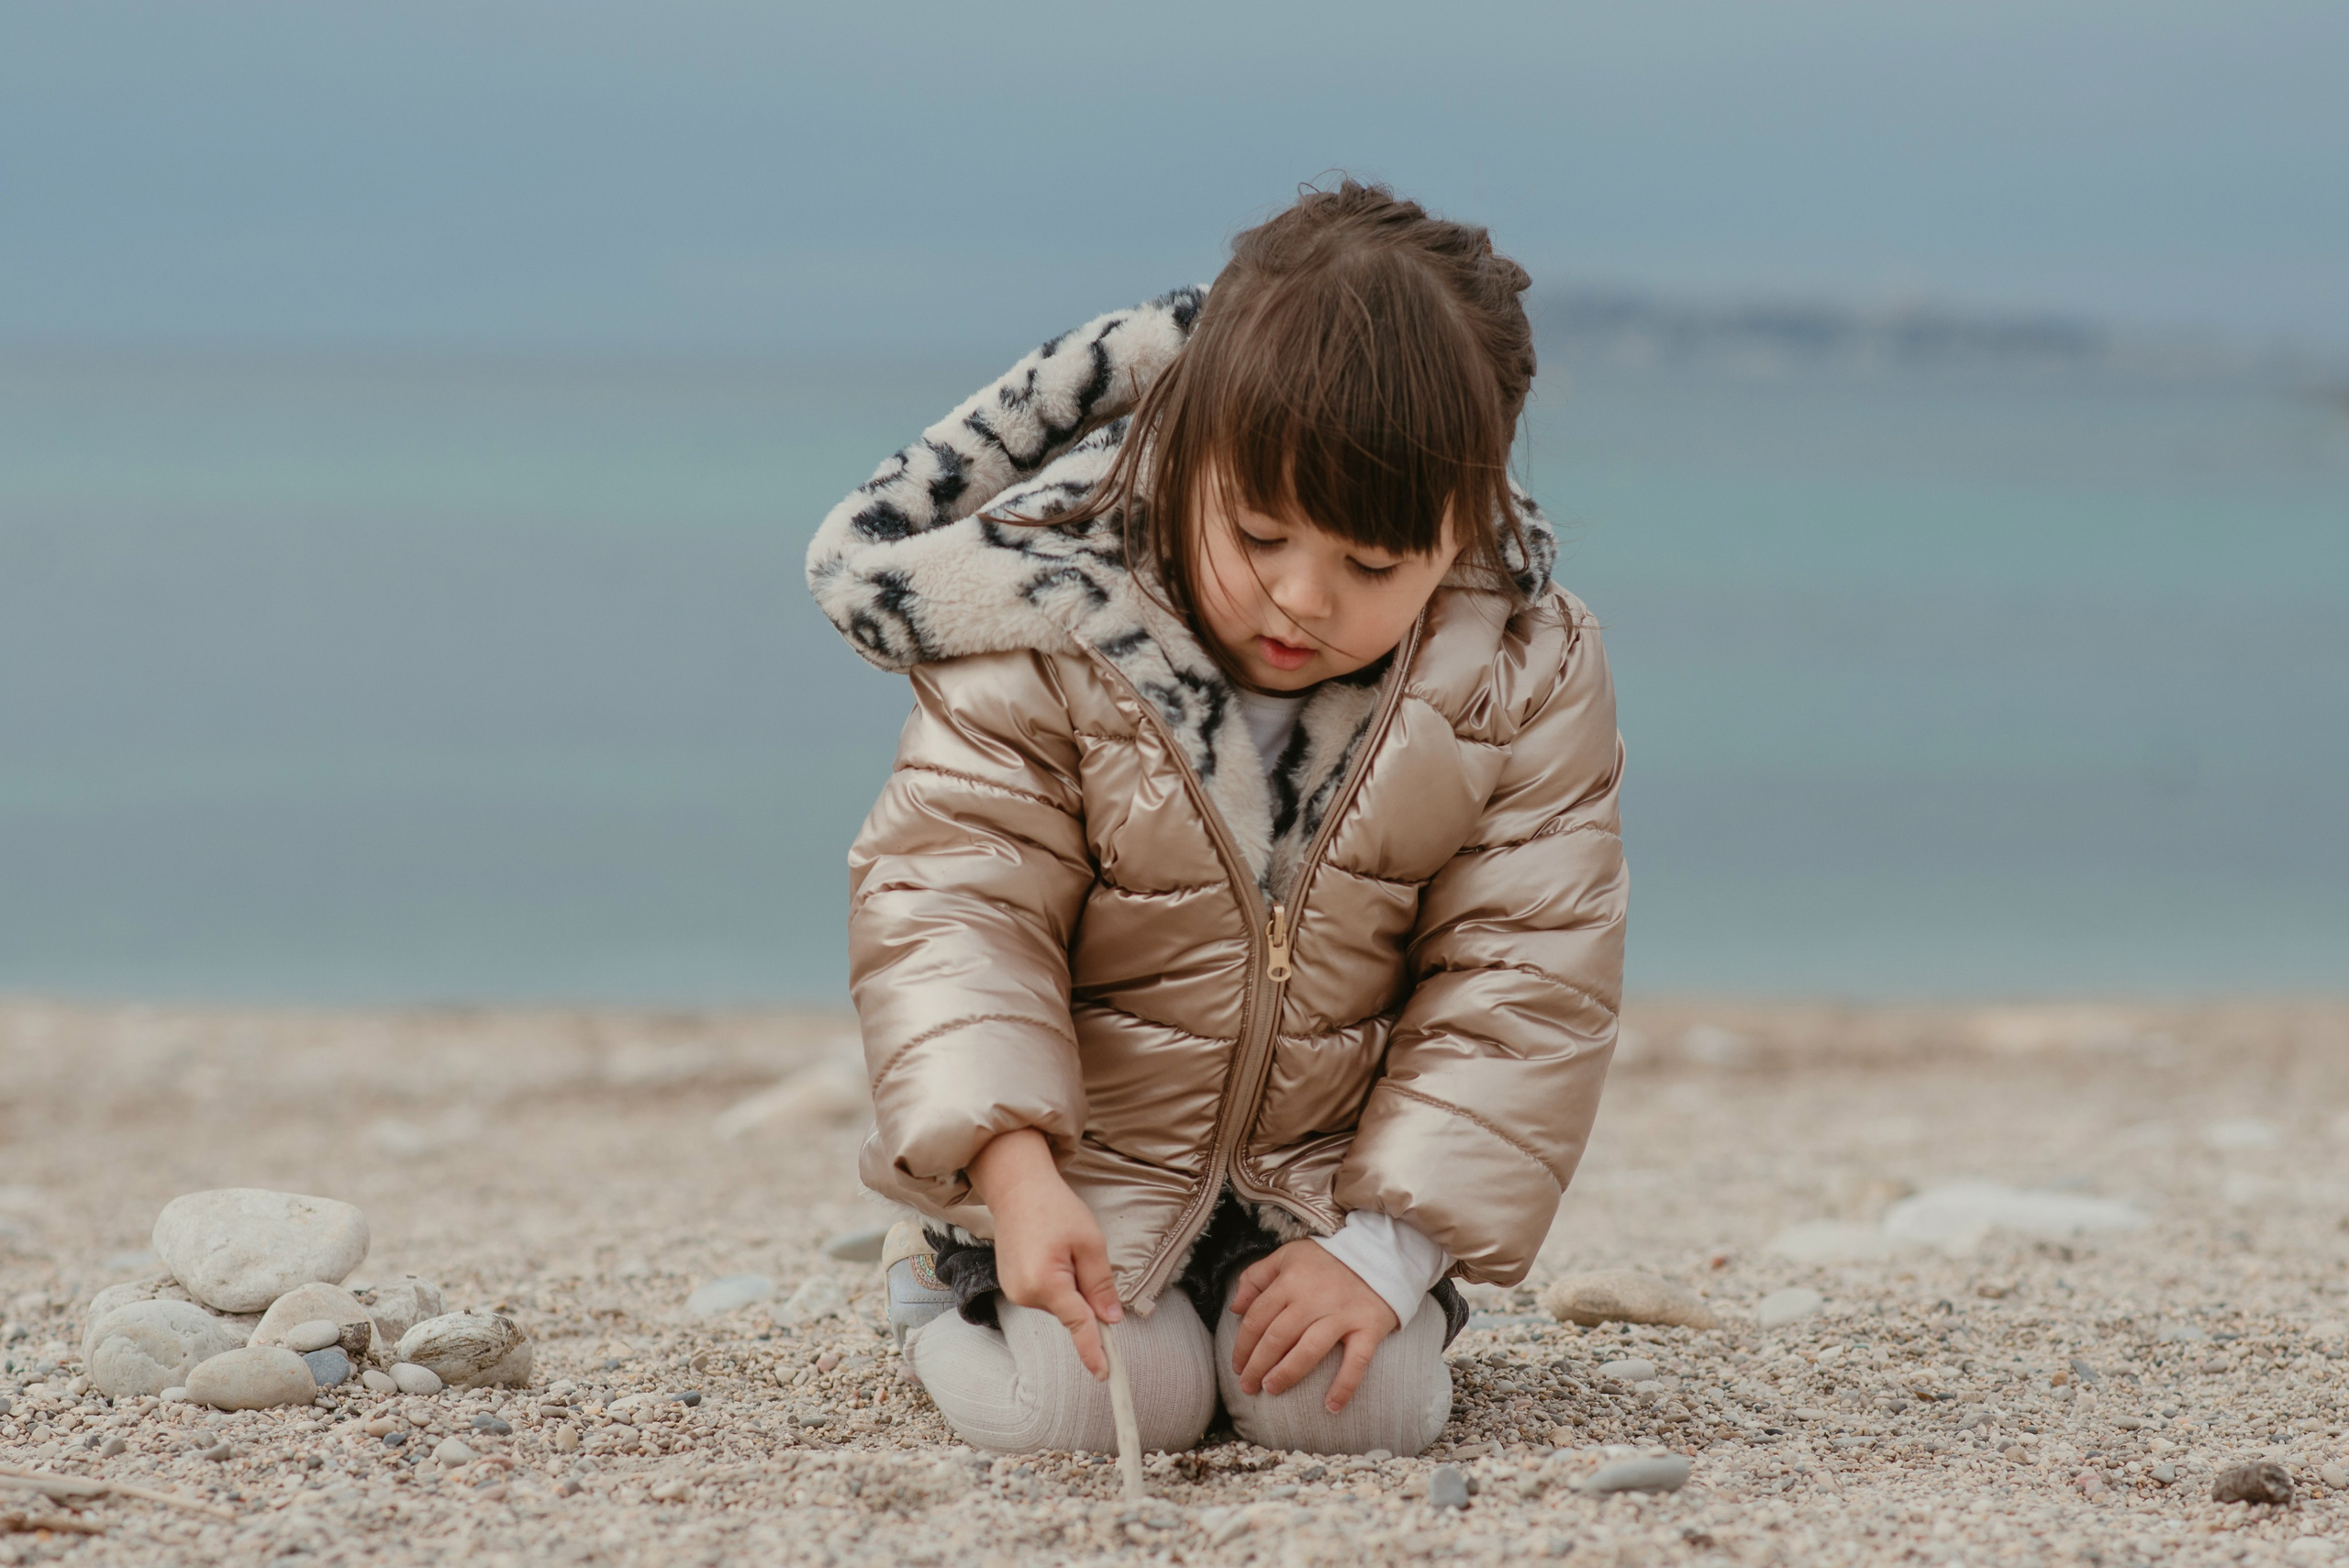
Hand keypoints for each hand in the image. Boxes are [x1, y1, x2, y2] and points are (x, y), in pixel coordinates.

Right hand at [967, 1128, 1122, 1377]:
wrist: (1016, 1187)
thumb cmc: (1055, 1209)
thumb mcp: (1090, 1242)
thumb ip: (1101, 1285)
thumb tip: (1111, 1320)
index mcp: (1046, 1283)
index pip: (1078, 1325)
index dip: (1094, 1351)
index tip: (1105, 1374)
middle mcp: (1025, 1293)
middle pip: (1071, 1312)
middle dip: (1084, 1292)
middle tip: (1080, 1252)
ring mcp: (1014, 1291)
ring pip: (1059, 1303)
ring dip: (1069, 1284)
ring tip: (1059, 1246)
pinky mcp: (1011, 1286)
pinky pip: (1045, 1295)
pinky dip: (1056, 1281)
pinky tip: (1048, 1252)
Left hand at [1229, 1239, 1399, 1412]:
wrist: (1380, 1251)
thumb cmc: (1327, 1257)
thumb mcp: (1287, 1255)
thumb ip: (1256, 1277)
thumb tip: (1235, 1308)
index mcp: (1290, 1281)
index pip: (1257, 1318)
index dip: (1242, 1345)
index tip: (1237, 1366)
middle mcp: (1313, 1298)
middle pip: (1277, 1338)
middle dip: (1257, 1366)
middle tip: (1248, 1386)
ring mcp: (1342, 1314)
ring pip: (1308, 1351)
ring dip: (1286, 1374)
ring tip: (1271, 1389)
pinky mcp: (1369, 1327)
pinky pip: (1356, 1361)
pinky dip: (1344, 1385)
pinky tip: (1331, 1407)